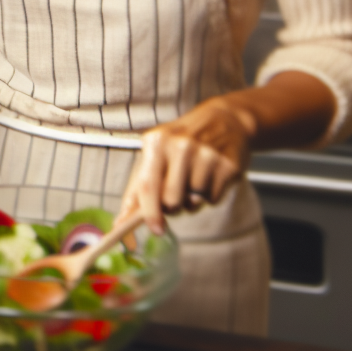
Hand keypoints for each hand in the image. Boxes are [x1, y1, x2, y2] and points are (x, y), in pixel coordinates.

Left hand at [121, 97, 252, 233]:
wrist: (225, 121)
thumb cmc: (181, 142)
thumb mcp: (156, 153)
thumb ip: (138, 186)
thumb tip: (122, 220)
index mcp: (156, 142)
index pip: (148, 186)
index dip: (149, 213)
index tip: (155, 230)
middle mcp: (181, 147)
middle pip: (171, 200)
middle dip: (172, 208)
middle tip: (176, 198)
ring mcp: (207, 155)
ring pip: (194, 202)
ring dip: (192, 201)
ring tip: (195, 179)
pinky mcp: (229, 166)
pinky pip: (213, 199)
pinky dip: (209, 196)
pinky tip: (210, 177)